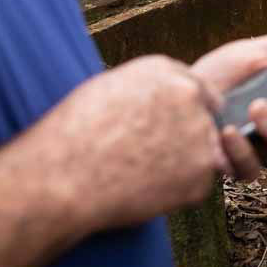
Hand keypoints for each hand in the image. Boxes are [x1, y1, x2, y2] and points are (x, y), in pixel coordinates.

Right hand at [25, 56, 230, 233]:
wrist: (61, 179)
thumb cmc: (71, 135)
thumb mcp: (106, 90)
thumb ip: (147, 89)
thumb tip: (161, 99)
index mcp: (165, 71)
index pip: (198, 90)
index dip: (183, 113)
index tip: (167, 129)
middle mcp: (190, 97)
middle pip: (204, 121)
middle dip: (186, 139)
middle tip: (147, 158)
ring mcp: (199, 137)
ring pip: (200, 156)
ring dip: (180, 167)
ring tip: (135, 174)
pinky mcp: (200, 175)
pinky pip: (194, 187)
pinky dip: (175, 194)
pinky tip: (141, 192)